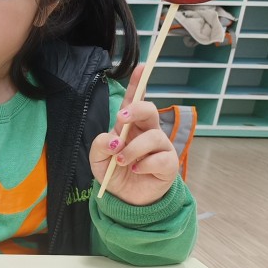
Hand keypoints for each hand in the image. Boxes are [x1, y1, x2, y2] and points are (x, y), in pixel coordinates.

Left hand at [91, 65, 178, 205]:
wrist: (126, 199)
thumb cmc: (114, 173)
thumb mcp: (98, 161)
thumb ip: (99, 146)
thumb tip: (113, 140)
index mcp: (129, 127)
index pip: (134, 101)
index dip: (138, 84)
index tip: (141, 67)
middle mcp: (147, 132)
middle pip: (150, 110)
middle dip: (137, 110)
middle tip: (121, 119)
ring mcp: (160, 147)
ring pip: (153, 136)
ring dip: (133, 149)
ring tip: (121, 161)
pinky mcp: (169, 164)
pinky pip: (161, 158)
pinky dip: (145, 164)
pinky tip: (136, 170)